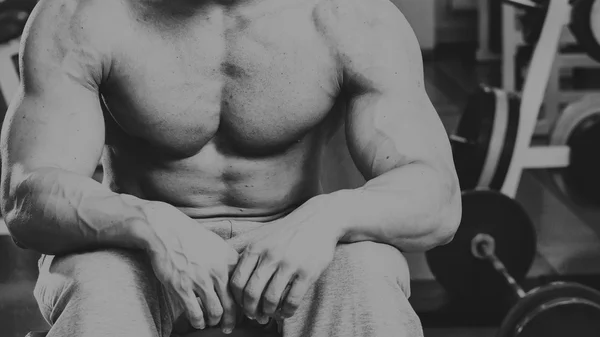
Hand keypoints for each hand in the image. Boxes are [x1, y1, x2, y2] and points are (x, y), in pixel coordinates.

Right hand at [142, 203, 239, 333]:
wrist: (166, 230)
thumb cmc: (191, 237)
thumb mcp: (218, 245)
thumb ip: (230, 262)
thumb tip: (240, 278)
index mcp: (229, 261)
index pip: (244, 290)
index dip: (245, 305)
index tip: (243, 312)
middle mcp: (218, 272)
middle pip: (233, 306)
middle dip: (232, 320)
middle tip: (229, 326)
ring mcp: (200, 280)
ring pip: (216, 312)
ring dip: (214, 321)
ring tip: (211, 322)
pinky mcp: (182, 287)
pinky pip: (195, 313)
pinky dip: (198, 322)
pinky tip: (197, 322)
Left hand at [229, 197, 342, 321]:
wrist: (319, 219)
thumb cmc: (286, 230)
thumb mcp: (260, 234)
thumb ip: (240, 248)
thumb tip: (219, 262)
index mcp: (255, 247)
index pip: (237, 282)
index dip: (237, 299)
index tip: (241, 306)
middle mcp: (270, 255)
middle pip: (251, 293)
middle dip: (250, 310)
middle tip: (254, 316)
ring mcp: (289, 264)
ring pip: (271, 298)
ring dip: (268, 312)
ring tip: (270, 315)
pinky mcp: (308, 272)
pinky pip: (293, 300)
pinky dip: (287, 312)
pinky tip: (286, 312)